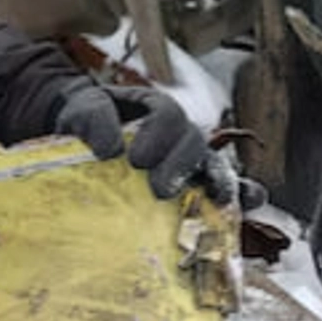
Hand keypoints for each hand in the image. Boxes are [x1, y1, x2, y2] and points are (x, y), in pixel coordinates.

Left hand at [51, 83, 225, 200]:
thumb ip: (93, 118)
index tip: (136, 160)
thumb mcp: (81, 111)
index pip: (168, 114)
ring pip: (216, 166)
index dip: (159, 134)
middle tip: (160, 190)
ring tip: (219, 200)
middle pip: (194, 142)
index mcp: (155, 109)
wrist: (83, 146)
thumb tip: (110, 149)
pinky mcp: (193, 190)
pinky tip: (241, 211)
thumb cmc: (86, 125)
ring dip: (221, 182)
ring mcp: (190, 162)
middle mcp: (179, 134)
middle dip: (181, 165)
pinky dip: (235, 200)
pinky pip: (220, 192)